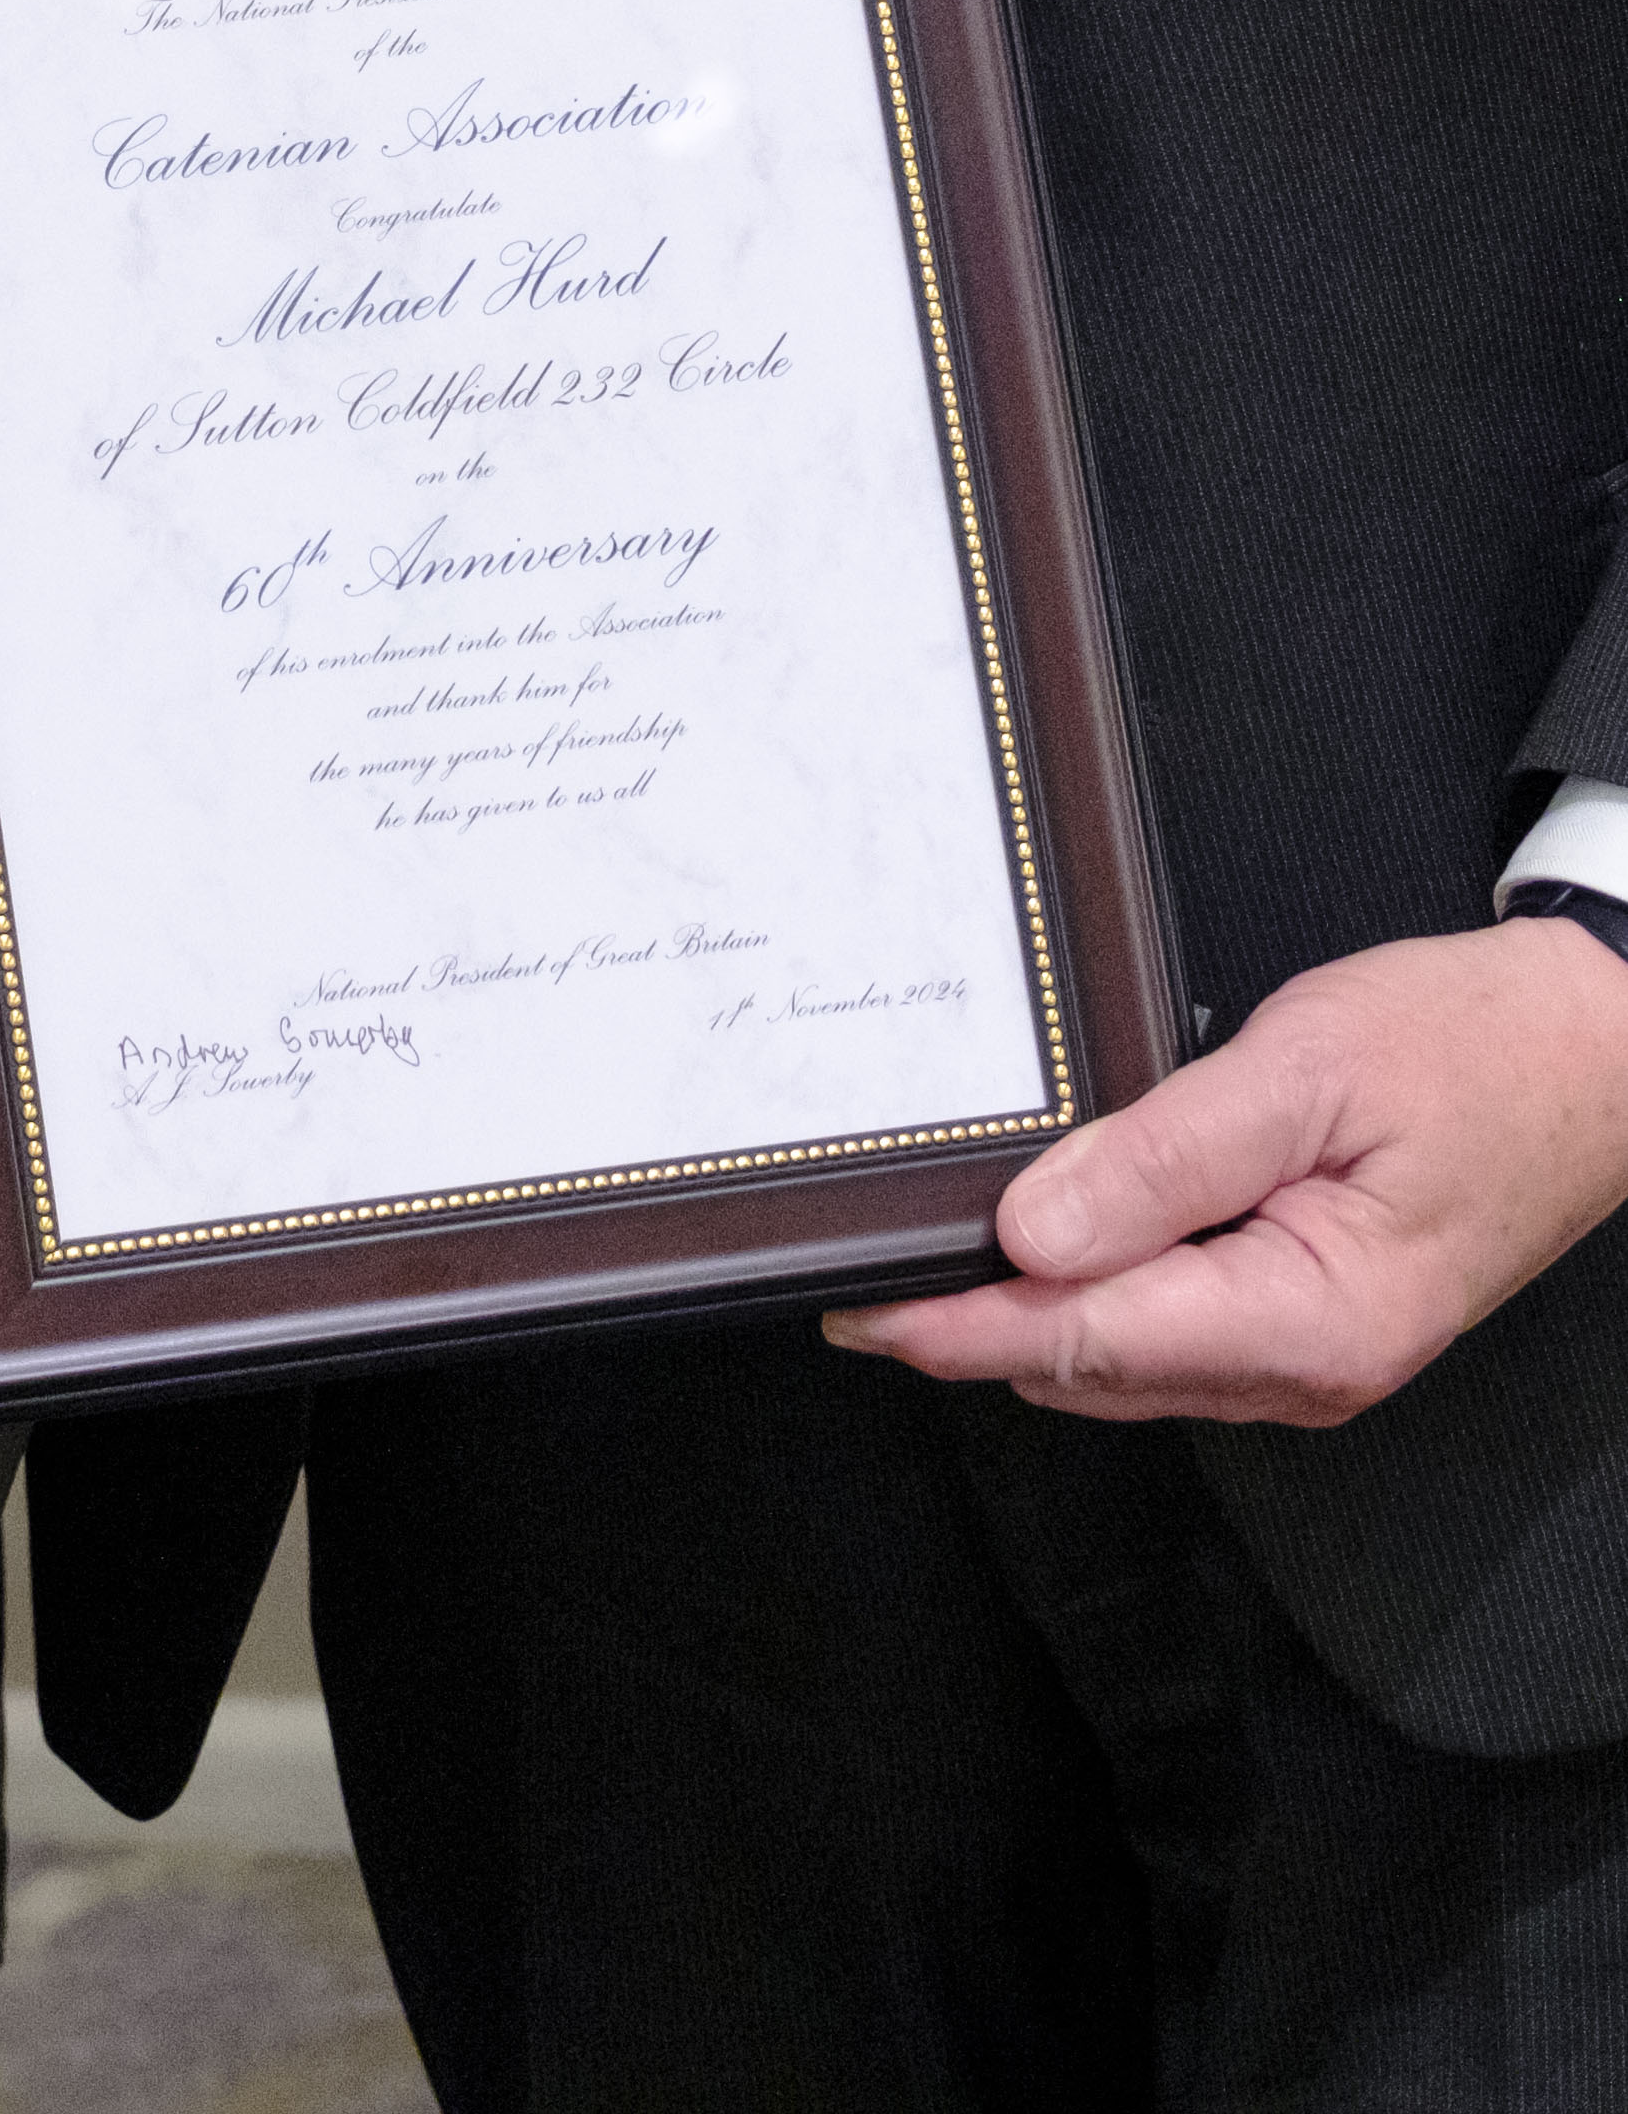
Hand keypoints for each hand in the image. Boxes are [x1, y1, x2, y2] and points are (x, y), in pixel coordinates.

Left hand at [827, 917, 1627, 1423]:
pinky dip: (1096, 1297)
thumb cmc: (1470, 1047)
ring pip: (1127, 1363)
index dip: (961, 1326)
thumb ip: (1164, 1157)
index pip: (1091, 1341)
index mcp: (1312, 1319)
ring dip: (1030, 1313)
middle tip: (862, 1264)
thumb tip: (1032, 1235)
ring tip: (930, 1249)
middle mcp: (1309, 1369)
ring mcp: (1313, 1359)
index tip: (862, 1310)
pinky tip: (1049, 1241)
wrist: (1593, 1054)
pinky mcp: (1311, 1326)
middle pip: (1095, 1368)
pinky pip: (1174, 1335)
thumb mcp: (1305, 1069)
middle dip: (976, 1323)